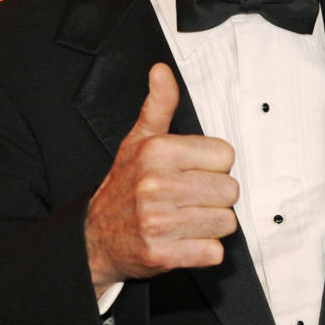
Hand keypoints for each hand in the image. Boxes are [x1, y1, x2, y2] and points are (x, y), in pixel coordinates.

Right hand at [84, 64, 237, 293]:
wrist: (94, 239)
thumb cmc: (123, 187)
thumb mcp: (137, 141)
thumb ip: (158, 105)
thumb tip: (161, 71)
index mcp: (157, 152)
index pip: (225, 155)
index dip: (213, 166)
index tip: (192, 172)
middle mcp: (156, 184)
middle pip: (230, 190)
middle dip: (214, 197)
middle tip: (189, 199)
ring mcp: (158, 221)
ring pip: (226, 222)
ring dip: (210, 225)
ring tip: (185, 220)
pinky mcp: (162, 254)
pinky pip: (214, 252)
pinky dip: (204, 250)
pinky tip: (183, 241)